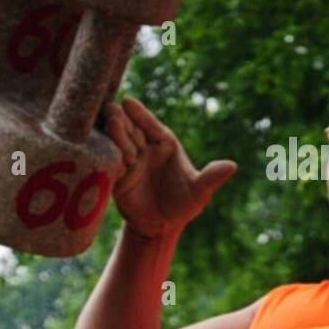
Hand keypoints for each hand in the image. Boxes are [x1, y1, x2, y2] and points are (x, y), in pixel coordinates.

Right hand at [104, 97, 235, 240]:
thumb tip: (232, 166)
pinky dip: (103, 157)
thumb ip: (211, 178)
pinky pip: (107, 164)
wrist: (162, 226)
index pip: (152, 126)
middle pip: (131, 131)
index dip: (141, 115)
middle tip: (112, 110)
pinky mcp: (115, 177)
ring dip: (112, 134)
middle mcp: (144, 148)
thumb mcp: (199, 192)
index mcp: (164, 143)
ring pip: (118, 144)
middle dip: (122, 121)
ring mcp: (128, 161)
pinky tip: (96, 150)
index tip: (129, 102)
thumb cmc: (184, 204)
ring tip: (106, 125)